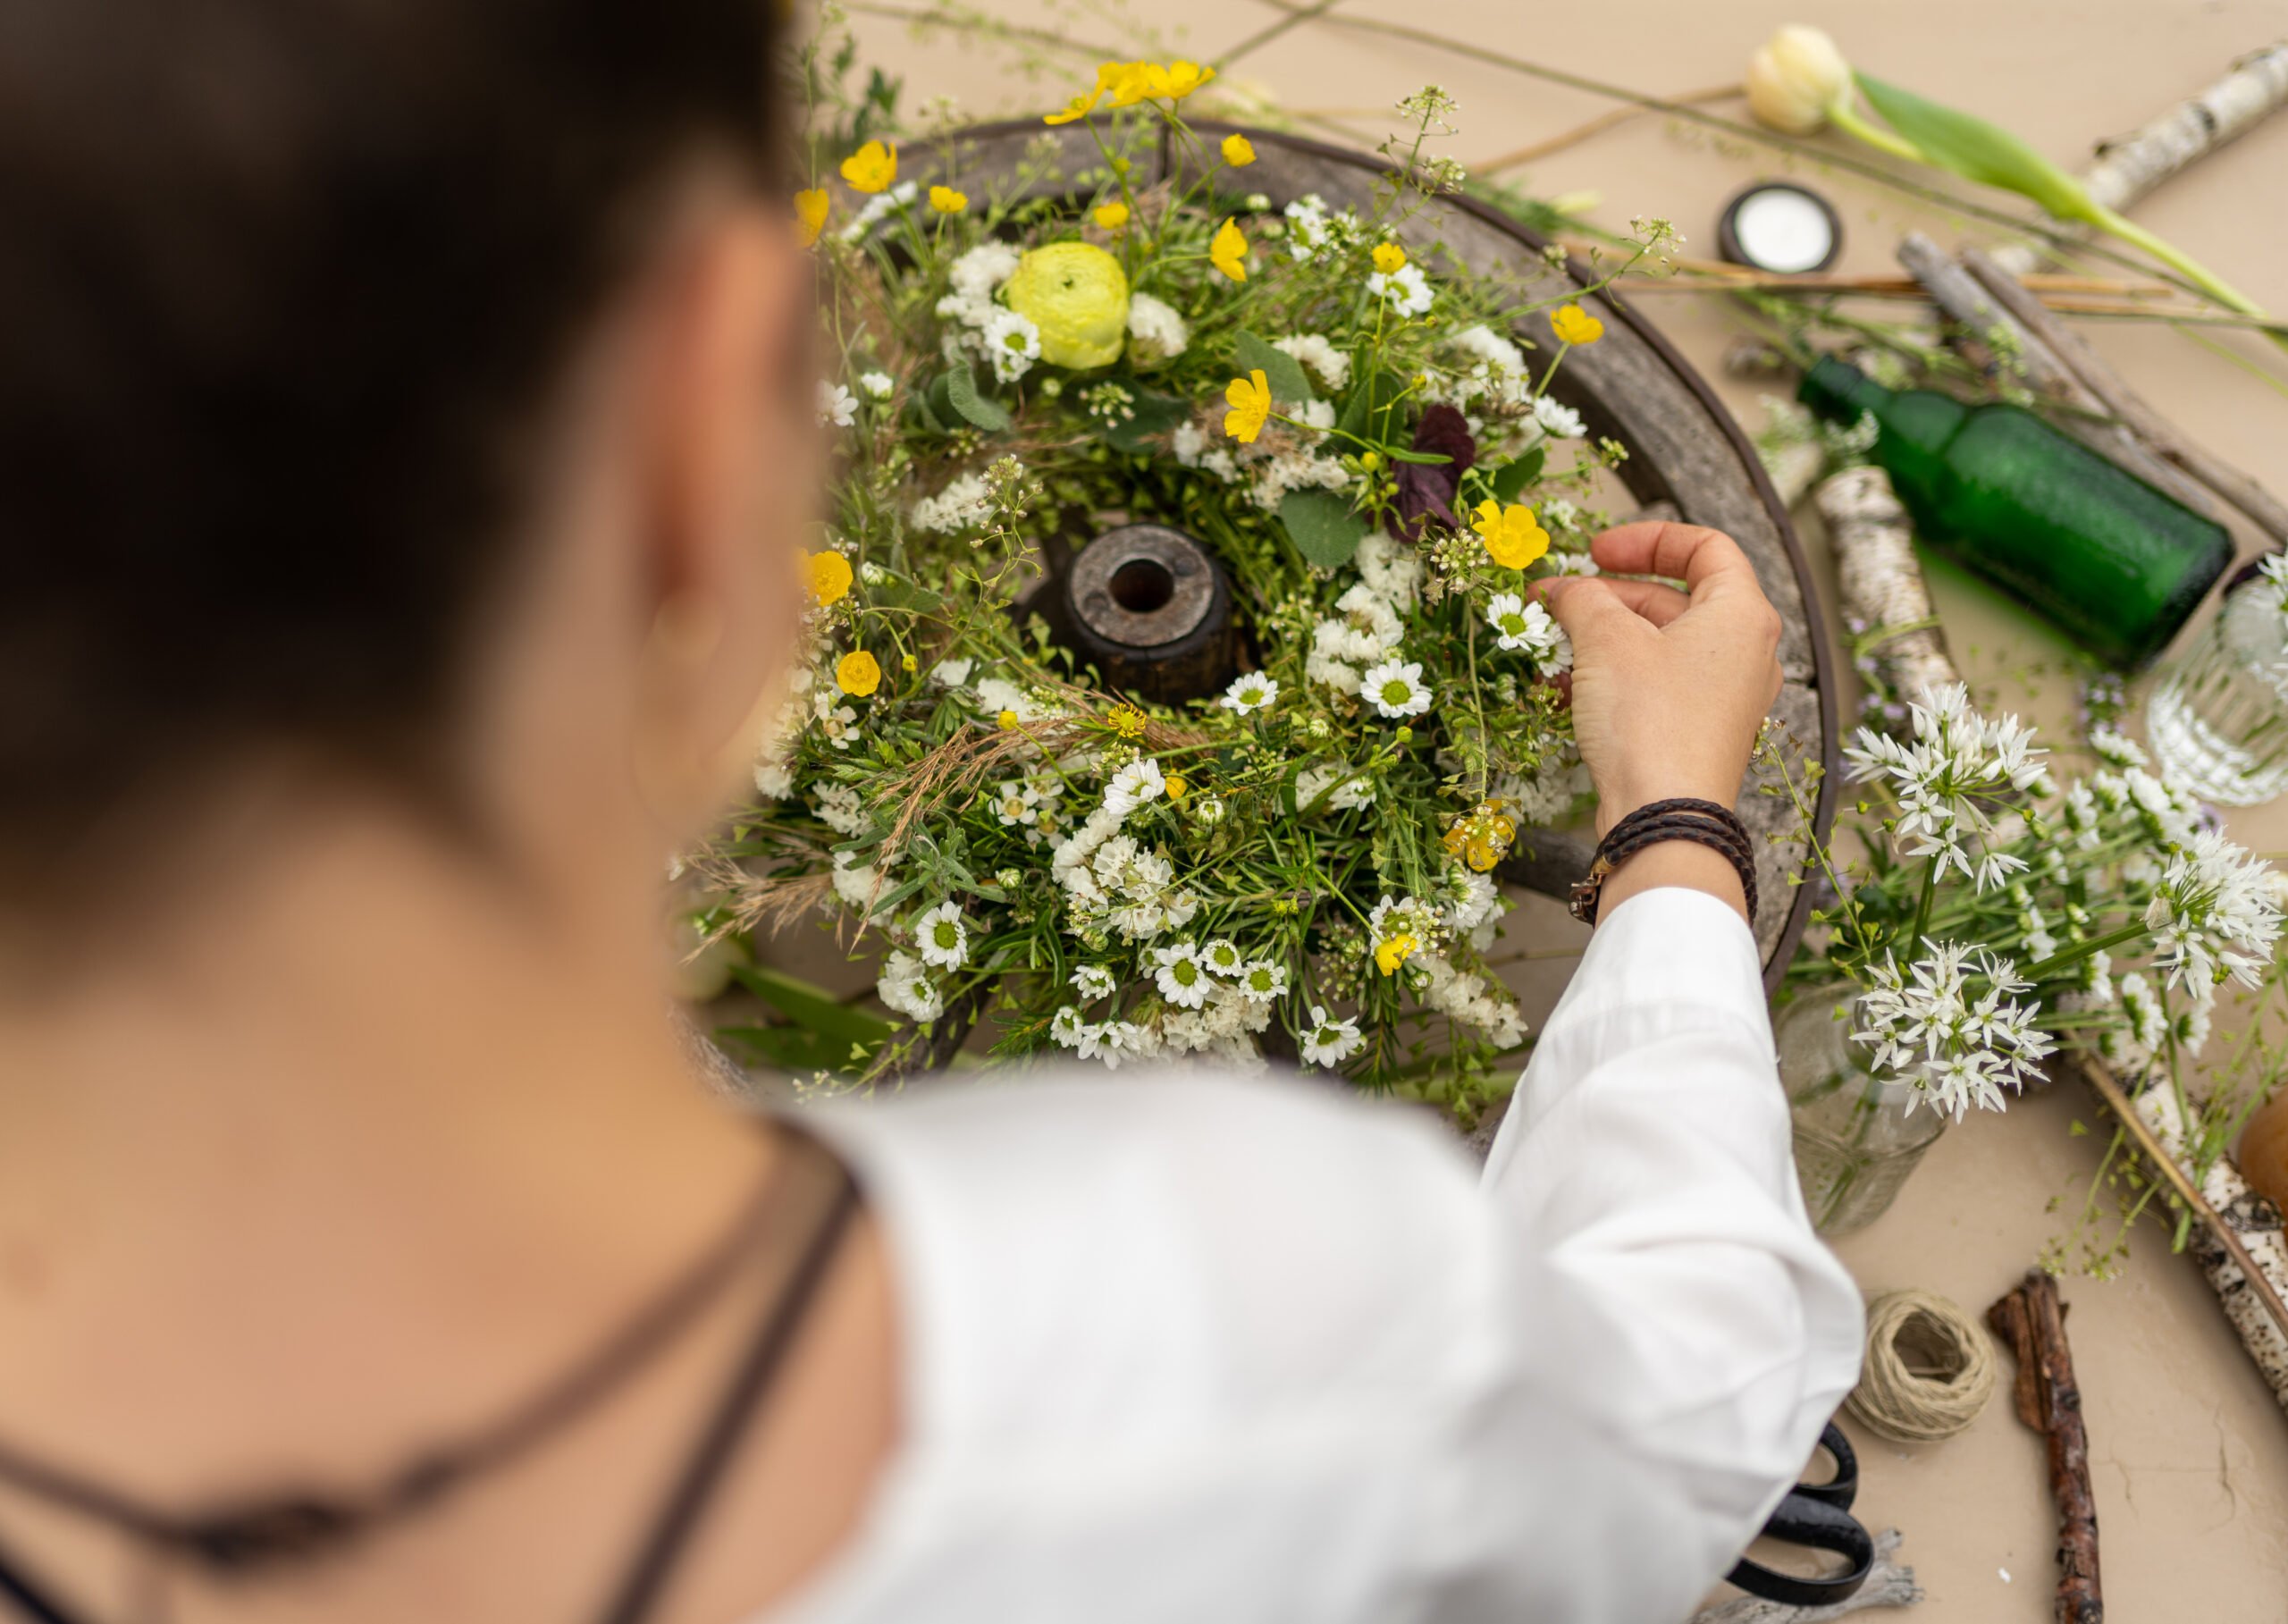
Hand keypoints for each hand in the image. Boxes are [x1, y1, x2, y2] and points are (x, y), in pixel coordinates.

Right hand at [1540, 522, 1782, 919]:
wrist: (1662, 818)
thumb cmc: (1650, 720)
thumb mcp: (1605, 640)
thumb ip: (1582, 598)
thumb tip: (1562, 588)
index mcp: (1742, 613)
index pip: (1706, 547)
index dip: (1647, 539)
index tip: (1596, 551)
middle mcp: (1747, 652)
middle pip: (1677, 598)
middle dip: (1610, 596)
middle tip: (1558, 601)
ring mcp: (1728, 696)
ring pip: (1662, 646)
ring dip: (1606, 640)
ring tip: (1556, 647)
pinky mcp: (1703, 732)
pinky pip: (1659, 686)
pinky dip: (1617, 678)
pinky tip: (1568, 690)